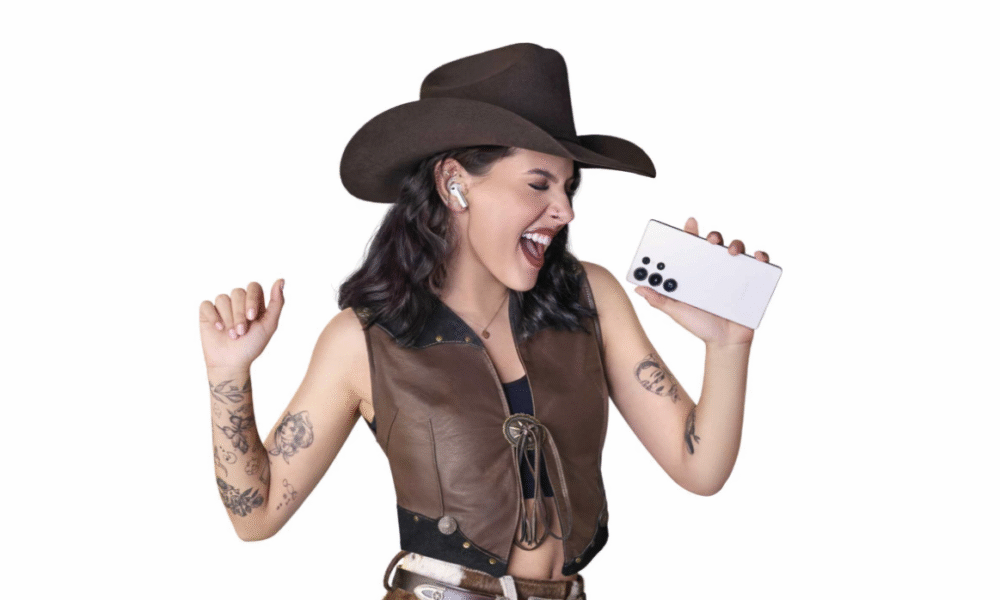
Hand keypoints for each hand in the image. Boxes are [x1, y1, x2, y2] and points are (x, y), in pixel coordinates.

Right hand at [199, 279, 284, 369]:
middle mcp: (238, 301)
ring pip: (222, 298)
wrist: (232, 363)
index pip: (253, 286)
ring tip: (232, 335)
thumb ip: (277, 303)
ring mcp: (222, 306)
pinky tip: (219, 328)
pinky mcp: (207, 313)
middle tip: (241, 332)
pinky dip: (213, 316)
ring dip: (228, 318)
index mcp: (254, 302)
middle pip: (238, 292)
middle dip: (239, 313)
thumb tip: (281, 280)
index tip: (251, 317)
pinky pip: (206, 304)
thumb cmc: (252, 345)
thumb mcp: (269, 325)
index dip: (251, 299)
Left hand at [634, 217, 770, 346]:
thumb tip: (637, 288)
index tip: (689, 224)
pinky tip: (756, 257)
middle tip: (709, 240)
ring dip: (735, 244)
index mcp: (695, 272)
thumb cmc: (700, 325)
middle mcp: (714, 269)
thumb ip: (659, 299)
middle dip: (712, 236)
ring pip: (736, 249)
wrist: (724, 343)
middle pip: (715, 244)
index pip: (692, 247)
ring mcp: (733, 274)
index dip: (690, 233)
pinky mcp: (751, 282)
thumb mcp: (676, 311)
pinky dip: (759, 257)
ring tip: (731, 252)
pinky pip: (758, 265)